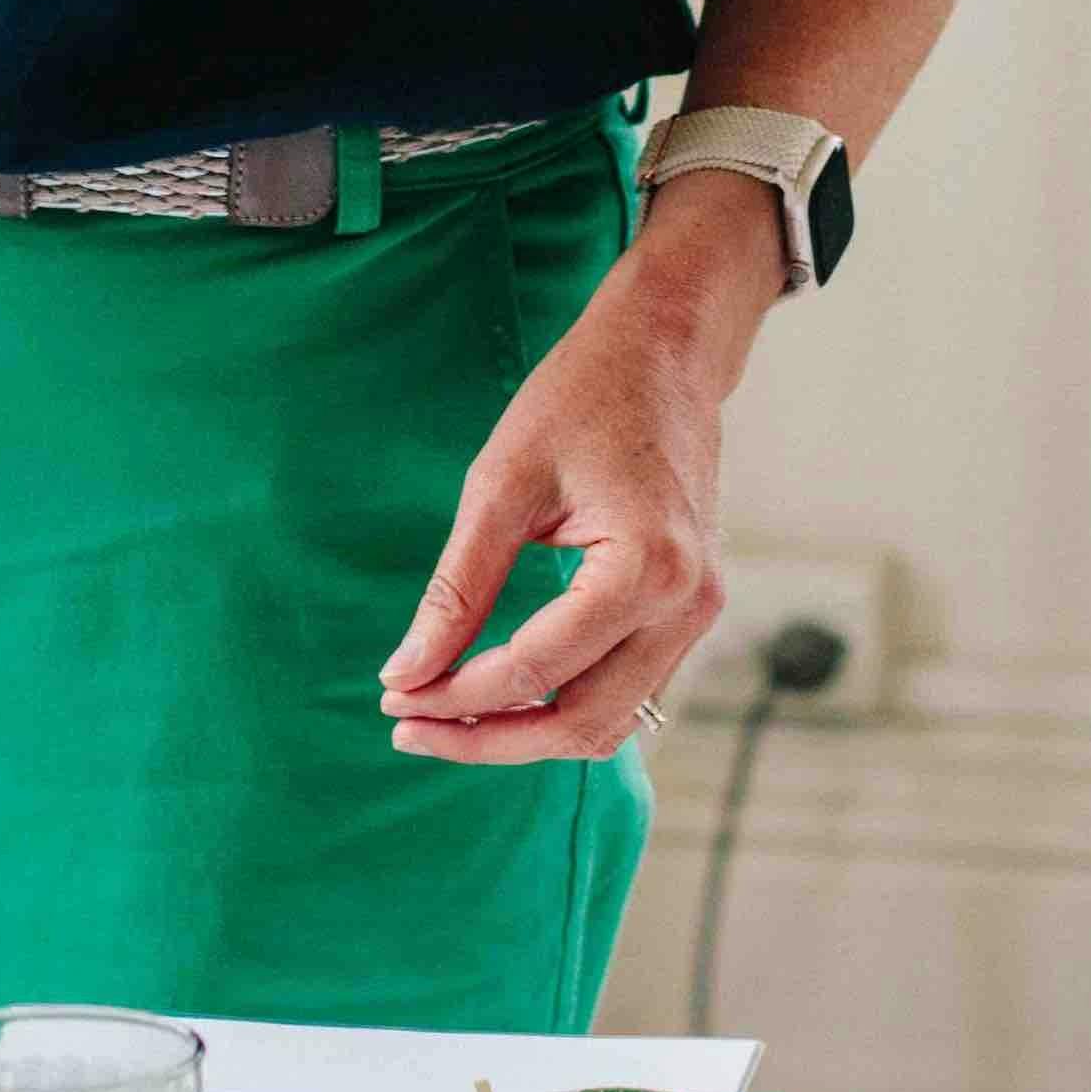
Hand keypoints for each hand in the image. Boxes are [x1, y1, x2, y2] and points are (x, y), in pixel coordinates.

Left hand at [376, 185, 777, 761]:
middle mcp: (686, 606)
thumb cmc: (581, 399)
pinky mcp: (689, 612)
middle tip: (408, 726)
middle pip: (580, 723)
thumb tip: (406, 672)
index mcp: (646, 568)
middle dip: (488, 737)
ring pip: (610, 723)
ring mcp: (697, 614)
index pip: (535, 669)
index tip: (393, 697)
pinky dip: (563, 706)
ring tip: (446, 720)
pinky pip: (628, 690)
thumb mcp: (502, 484)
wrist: (663, 354)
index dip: (456, 694)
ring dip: (527, 735)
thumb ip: (458, 588)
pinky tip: (502, 694)